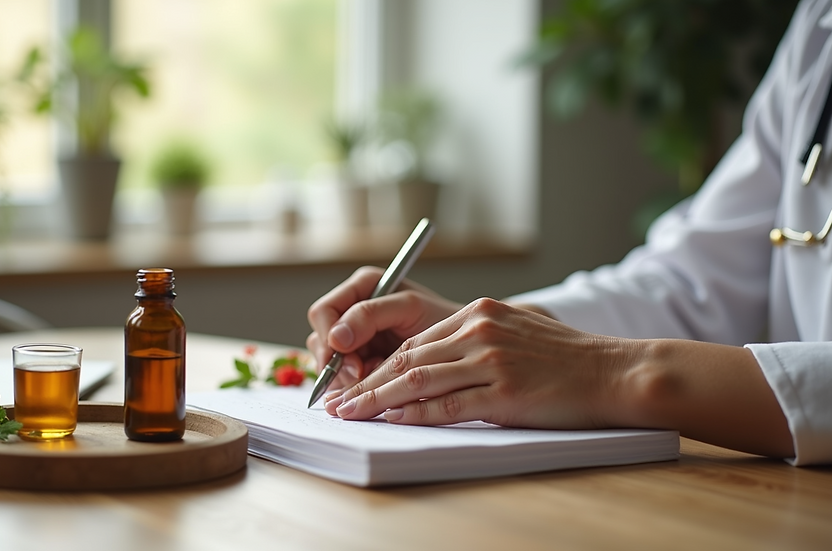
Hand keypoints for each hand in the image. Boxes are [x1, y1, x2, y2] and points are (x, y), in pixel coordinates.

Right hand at [306, 266, 462, 390]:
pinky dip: (356, 384)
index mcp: (362, 288)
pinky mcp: (361, 362)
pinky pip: (342, 378)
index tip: (344, 353)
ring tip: (376, 373)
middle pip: (320, 338)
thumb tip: (334, 337)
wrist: (464, 346)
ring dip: (348, 375)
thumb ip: (370, 315)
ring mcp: (355, 339)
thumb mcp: (409, 309)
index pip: (323, 312)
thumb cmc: (444, 319)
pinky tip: (378, 382)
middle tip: (360, 372)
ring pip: (328, 362)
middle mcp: (352, 310)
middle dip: (337, 360)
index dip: (330, 335)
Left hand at [327, 297, 635, 428]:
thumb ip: (473, 342)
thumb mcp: (515, 331)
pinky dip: (415, 414)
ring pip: (418, 381)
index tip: (354, 382)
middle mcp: (479, 330)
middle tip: (336, 400)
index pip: (415, 342)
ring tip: (350, 413)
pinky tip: (393, 421)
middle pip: (407, 360)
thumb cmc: (566, 357)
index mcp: (479, 312)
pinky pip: (448, 405)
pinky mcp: (505, 391)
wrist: (615, 370)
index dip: (379, 365)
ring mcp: (492, 360)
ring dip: (377, 400)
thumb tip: (431, 367)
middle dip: (366, 382)